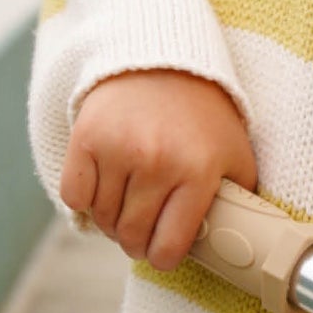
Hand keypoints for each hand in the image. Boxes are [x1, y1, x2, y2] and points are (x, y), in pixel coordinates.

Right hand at [59, 68, 257, 270]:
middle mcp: (158, 161)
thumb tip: (233, 242)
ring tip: (127, 200)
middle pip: (131, 237)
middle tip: (143, 225)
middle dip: (136, 240)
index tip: (162, 248)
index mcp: (198, 171)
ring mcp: (119, 148)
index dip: (163, 256)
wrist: (164, 56)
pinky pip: (75, 196)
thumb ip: (237, 199)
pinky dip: (85, 198)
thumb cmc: (201, 112)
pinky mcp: (87, 136)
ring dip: (112, 220)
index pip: (168, 249)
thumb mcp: (234, 152)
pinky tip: (104, 183)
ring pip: (103, 220)